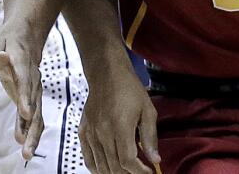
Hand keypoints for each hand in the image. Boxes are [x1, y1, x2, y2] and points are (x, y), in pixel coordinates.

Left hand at [0, 28, 43, 158]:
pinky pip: (34, 116)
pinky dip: (31, 130)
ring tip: (27, 152)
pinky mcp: (32, 97)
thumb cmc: (5, 41)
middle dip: (31, 124)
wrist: (27, 36)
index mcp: (21, 61)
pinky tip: (26, 146)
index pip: (23, 79)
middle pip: (34, 102)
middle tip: (25, 143)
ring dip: (33, 133)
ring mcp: (34, 88)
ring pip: (37, 112)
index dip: (25, 96)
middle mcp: (31, 77)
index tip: (26, 113)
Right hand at [80, 58, 159, 173]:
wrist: (106, 74)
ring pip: (101, 166)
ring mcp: (91, 134)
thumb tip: (155, 159)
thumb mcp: (148, 110)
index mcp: (121, 126)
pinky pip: (88, 158)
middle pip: (114, 167)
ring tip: (127, 171)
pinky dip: (97, 169)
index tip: (149, 172)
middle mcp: (103, 133)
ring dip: (114, 173)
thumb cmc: (129, 89)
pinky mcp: (83, 132)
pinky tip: (108, 169)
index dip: (139, 171)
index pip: (128, 161)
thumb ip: (150, 136)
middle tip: (140, 172)